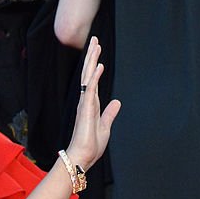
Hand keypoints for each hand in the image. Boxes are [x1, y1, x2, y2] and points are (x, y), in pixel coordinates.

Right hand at [66, 37, 120, 170]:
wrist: (82, 158)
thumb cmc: (90, 146)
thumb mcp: (105, 127)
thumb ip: (109, 113)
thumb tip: (117, 102)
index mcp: (90, 105)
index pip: (93, 80)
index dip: (95, 65)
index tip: (97, 51)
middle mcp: (86, 102)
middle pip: (89, 74)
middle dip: (92, 57)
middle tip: (94, 40)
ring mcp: (85, 104)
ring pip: (88, 77)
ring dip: (92, 61)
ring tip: (95, 45)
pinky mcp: (86, 110)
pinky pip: (90, 89)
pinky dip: (95, 77)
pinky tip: (99, 66)